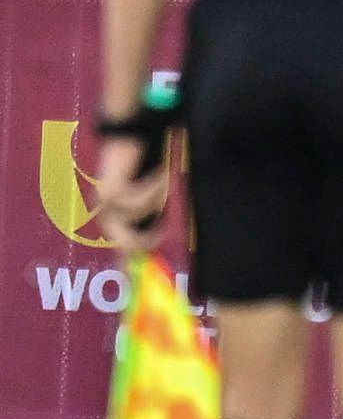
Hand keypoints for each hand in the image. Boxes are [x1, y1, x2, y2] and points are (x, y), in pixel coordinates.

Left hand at [93, 134, 170, 254]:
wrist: (134, 138)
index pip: (122, 250)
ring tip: (162, 184)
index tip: (138, 280)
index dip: (130, 265)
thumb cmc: (147, 171)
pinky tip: (159, 176)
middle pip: (125, 244)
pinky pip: (138, 201)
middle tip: (160, 233)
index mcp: (116, 220)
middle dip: (146, 240)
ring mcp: (105, 203)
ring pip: (137, 218)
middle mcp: (106, 215)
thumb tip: (152, 252)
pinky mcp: (109, 190)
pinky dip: (154, 189)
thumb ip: (150, 226)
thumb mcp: (153, 204)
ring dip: (156, 202)